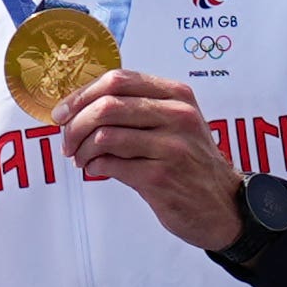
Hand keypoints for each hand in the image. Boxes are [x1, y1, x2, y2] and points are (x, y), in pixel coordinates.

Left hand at [51, 66, 240, 248]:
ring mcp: (171, 147)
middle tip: (66, 140)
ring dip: (82, 148)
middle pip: (107, 105)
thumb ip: (137, 107)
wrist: (224, 206)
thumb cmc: (190, 162)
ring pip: (104, 135)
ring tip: (81, 158)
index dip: (82, 94)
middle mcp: (177, 116)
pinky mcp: (161, 177)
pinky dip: (94, 166)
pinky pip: (110, 164)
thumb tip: (79, 106)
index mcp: (177, 95)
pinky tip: (95, 169)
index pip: (118, 80)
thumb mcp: (175, 123)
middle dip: (75, 123)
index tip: (63, 112)